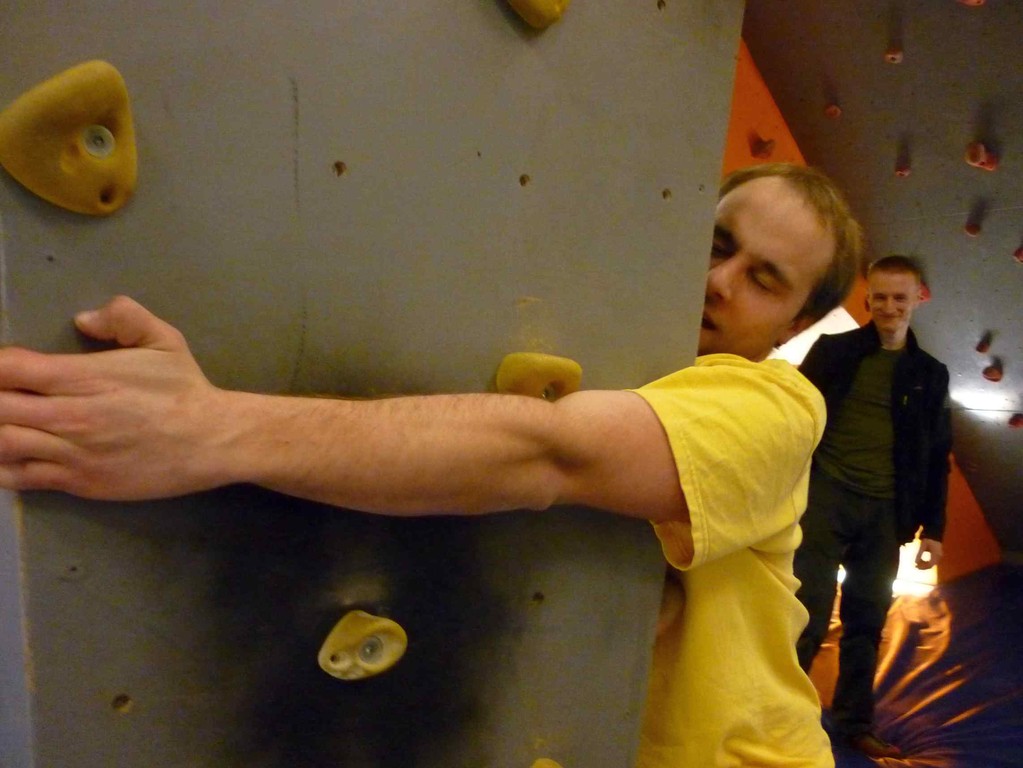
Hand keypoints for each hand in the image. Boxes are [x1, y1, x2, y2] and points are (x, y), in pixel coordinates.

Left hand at [0, 296, 227, 499]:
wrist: (211, 440)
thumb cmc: (185, 389)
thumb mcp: (164, 338)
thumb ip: (124, 316)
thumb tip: (82, 320)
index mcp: (84, 377)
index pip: (9, 368)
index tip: (7, 369)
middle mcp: (69, 416)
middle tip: (6, 397)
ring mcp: (71, 453)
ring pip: (1, 442)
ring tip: (8, 422)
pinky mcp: (78, 482)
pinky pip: (20, 478)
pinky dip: (2, 467)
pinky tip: (8, 455)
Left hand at [914, 537, 942, 569]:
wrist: (933, 535)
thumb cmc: (928, 539)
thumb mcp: (922, 546)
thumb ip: (919, 554)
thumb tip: (915, 562)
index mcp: (936, 554)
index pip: (930, 564)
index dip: (923, 567)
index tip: (916, 566)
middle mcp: (939, 556)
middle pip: (931, 565)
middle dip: (923, 567)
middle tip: (915, 566)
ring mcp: (939, 556)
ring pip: (932, 564)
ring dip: (924, 565)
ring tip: (917, 564)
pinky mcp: (938, 555)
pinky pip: (932, 561)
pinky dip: (927, 562)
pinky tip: (921, 561)